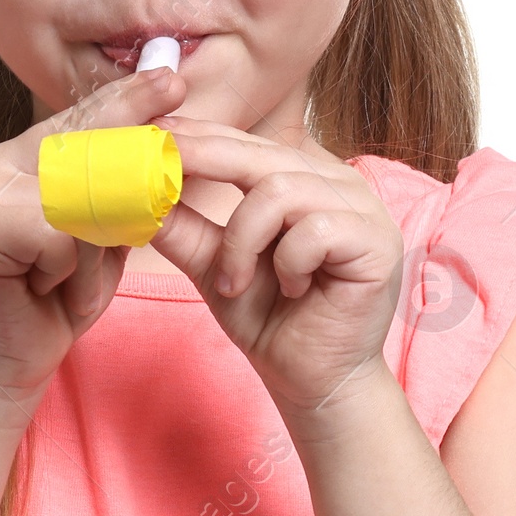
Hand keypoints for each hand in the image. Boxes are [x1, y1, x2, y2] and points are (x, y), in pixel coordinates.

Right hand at [0, 63, 188, 424]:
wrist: (7, 363)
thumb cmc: (57, 297)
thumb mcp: (102, 233)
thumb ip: (119, 188)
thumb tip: (164, 136)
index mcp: (19, 157)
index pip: (84, 118)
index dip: (129, 100)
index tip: (172, 79)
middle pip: (85, 148)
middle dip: (126, 185)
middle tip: (127, 223)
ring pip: (80, 196)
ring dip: (94, 249)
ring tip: (64, 281)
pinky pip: (61, 235)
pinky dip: (71, 269)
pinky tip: (43, 289)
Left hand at [148, 121, 404, 424]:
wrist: (312, 381)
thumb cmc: (271, 320)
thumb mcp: (215, 266)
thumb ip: (185, 228)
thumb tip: (138, 191)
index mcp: (303, 177)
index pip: (246, 143)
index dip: (200, 136)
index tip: (153, 135)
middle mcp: (337, 182)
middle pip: (261, 154)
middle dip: (204, 159)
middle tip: (159, 173)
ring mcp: (363, 208)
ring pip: (281, 191)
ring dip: (243, 241)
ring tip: (235, 282)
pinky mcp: (377, 241)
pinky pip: (313, 230)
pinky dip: (287, 264)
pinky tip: (293, 290)